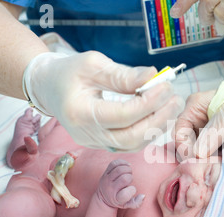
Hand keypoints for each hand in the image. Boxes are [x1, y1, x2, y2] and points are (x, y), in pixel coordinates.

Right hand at [23, 51, 183, 151]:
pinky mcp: (101, 144)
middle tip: (175, 100)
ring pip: (133, 145)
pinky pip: (130, 144)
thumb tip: (152, 76)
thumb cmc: (68, 72)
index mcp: (81, 113)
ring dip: (156, 127)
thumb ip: (122, 74)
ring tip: (171, 106)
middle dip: (158, 119)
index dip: (149, 102)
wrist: (48, 87)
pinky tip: (158, 115)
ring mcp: (94, 143)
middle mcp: (87, 134)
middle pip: (132, 137)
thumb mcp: (92, 64)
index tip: (165, 86)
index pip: (123, 115)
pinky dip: (147, 131)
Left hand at [97, 160, 144, 208]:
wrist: (104, 197)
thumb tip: (143, 195)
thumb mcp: (127, 205)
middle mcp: (111, 189)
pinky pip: (114, 164)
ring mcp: (107, 180)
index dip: (132, 190)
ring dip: (127, 169)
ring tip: (128, 172)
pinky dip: (122, 162)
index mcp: (117, 198)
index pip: (125, 194)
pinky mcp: (105, 173)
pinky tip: (126, 166)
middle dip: (131, 177)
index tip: (131, 189)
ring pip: (119, 169)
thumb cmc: (119, 200)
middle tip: (130, 179)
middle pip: (124, 178)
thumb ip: (137, 202)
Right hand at [175, 85, 223, 158]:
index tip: (198, 162)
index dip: (185, 149)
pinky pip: (212, 153)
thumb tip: (196, 154)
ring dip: (207, 160)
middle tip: (211, 166)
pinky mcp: (219, 139)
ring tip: (221, 165)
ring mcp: (208, 129)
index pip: (178, 133)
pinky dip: (217, 159)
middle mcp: (197, 118)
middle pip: (187, 144)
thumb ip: (213, 134)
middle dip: (197, 157)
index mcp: (193, 107)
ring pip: (199, 150)